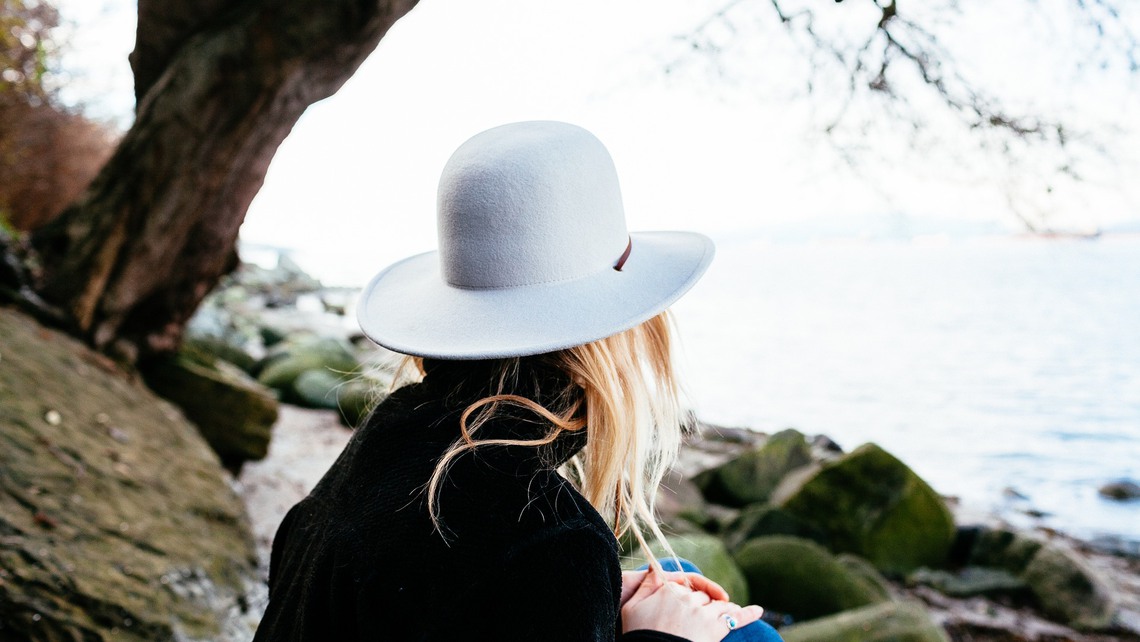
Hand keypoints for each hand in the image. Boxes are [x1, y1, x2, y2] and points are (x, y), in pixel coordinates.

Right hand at [621, 570, 763, 641]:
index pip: (685, 588)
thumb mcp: (632, 607)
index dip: (687, 597)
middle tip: (708, 613)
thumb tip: (654, 567)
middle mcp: (688, 598)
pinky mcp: (716, 628)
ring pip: (719, 605)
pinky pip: (736, 618)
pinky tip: (758, 611)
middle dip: (706, 603)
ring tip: (730, 611)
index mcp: (670, 590)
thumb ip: (646, 585)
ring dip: (724, 608)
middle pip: (703, 597)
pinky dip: (749, 613)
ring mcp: (703, 613)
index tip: (686, 605)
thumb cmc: (639, 634)